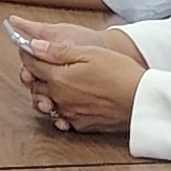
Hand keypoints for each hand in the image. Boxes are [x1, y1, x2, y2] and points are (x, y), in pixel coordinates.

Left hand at [12, 26, 141, 133]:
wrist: (142, 101)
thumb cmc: (120, 73)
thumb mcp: (89, 53)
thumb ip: (58, 51)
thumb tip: (34, 46)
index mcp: (58, 79)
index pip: (32, 64)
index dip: (28, 53)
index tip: (28, 46)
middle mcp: (59, 99)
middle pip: (36, 84)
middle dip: (35, 73)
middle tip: (41, 61)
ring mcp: (69, 114)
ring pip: (47, 102)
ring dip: (46, 91)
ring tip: (56, 80)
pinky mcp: (81, 124)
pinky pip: (62, 116)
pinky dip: (61, 106)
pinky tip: (69, 99)